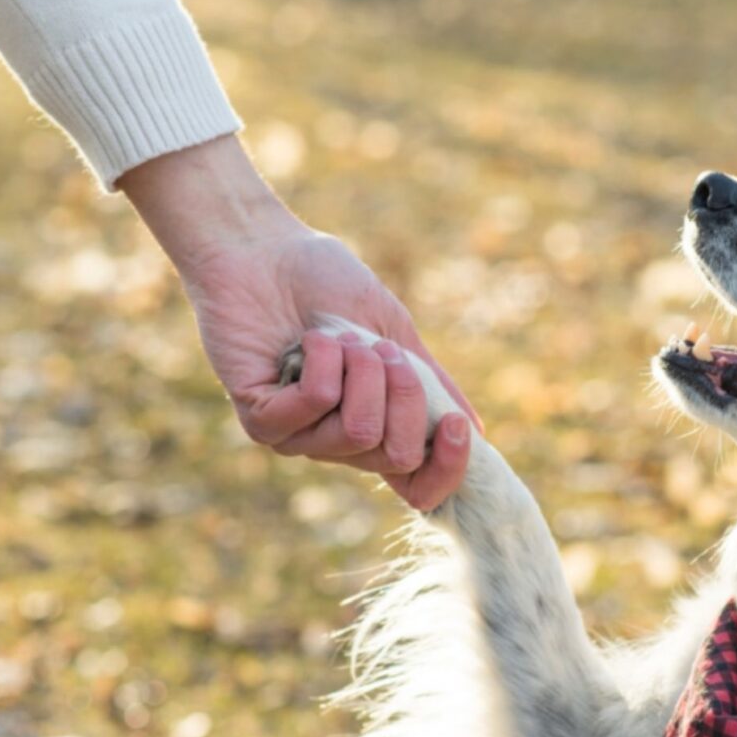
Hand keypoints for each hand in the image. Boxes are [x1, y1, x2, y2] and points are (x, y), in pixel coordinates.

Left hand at [119, 136, 477, 510]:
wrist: (264, 248)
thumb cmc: (326, 285)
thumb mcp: (395, 334)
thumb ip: (431, 384)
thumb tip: (475, 432)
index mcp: (376, 427)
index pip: (418, 487)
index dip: (446, 469)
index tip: (454, 425)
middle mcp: (337, 443)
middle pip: (398, 455)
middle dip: (405, 392)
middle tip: (381, 349)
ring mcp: (298, 437)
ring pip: (359, 431)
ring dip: (361, 368)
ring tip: (339, 336)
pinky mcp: (261, 420)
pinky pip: (316, 405)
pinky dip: (324, 361)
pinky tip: (307, 340)